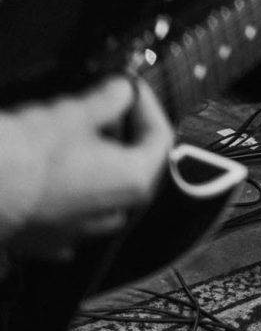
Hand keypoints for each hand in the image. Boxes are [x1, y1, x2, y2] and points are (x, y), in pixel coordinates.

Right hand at [0, 79, 173, 258]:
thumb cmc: (29, 155)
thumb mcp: (75, 114)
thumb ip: (109, 98)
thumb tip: (122, 89)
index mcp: (133, 181)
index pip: (160, 138)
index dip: (147, 106)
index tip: (131, 89)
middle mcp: (113, 213)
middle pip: (132, 167)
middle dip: (121, 135)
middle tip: (104, 109)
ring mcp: (78, 233)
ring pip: (102, 195)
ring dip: (95, 167)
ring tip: (74, 140)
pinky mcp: (46, 241)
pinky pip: (67, 217)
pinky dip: (66, 198)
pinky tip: (54, 182)